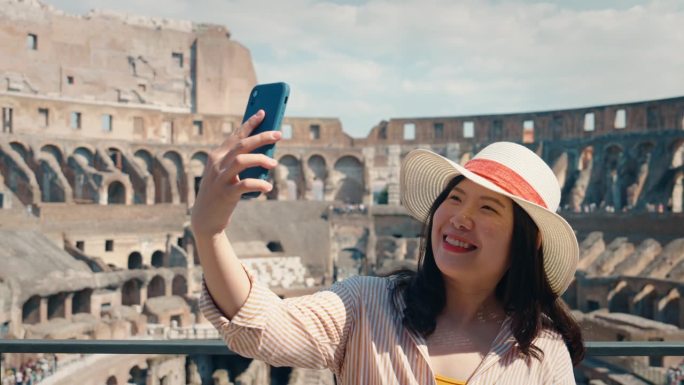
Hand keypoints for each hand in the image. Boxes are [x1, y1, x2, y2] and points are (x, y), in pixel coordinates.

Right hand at [190, 110, 280, 237]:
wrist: (205, 218)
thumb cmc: (220, 192)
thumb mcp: (226, 174)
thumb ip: (239, 162)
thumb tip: (265, 153)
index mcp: (216, 156)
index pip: (235, 136)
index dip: (250, 124)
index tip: (263, 113)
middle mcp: (217, 164)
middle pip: (241, 145)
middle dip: (261, 137)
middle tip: (278, 134)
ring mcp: (220, 178)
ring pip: (242, 160)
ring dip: (261, 159)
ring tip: (274, 162)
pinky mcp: (225, 193)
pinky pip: (245, 184)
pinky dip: (259, 184)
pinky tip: (268, 186)